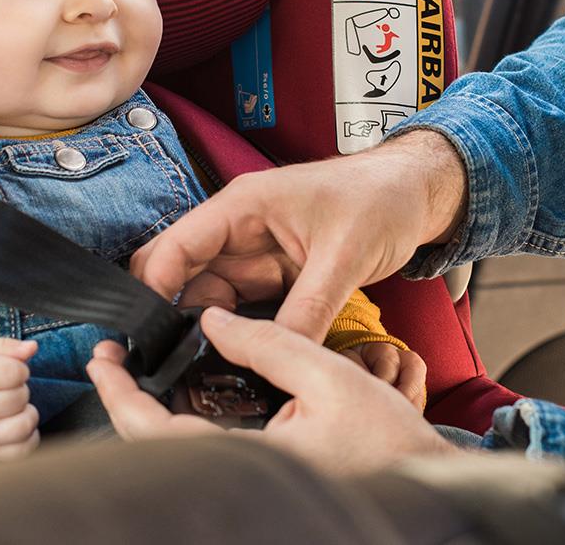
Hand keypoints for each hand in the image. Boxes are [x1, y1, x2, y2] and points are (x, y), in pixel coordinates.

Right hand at [0, 337, 40, 461]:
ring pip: (25, 424)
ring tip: (13, 409)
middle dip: (19, 389)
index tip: (10, 370)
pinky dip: (28, 437)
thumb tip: (32, 347)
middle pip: (21, 396)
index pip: (12, 372)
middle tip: (4, 390)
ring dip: (26, 414)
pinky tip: (15, 425)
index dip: (19, 368)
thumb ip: (4, 347)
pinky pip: (23, 449)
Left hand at [87, 308, 458, 472]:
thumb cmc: (388, 438)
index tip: (104, 358)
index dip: (121, 395)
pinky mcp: (261, 479)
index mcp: (250, 460)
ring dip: (154, 411)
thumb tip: (214, 320)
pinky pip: (206, 452)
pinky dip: (186, 421)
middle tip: (113, 358)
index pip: (157, 432)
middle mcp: (242, 477)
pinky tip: (188, 391)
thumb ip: (269, 343)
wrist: (424, 480)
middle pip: (157, 446)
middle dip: (127, 400)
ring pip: (179, 450)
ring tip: (142, 367)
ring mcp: (250, 482)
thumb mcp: (330, 374)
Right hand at [130, 131, 466, 341]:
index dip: (154, 290)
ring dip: (205, 330)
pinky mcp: (275, 274)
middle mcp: (240, 229)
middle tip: (169, 365)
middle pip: (182, 275)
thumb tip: (279, 355)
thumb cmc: (381, 200)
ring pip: (209, 297)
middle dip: (170, 316)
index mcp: (243, 206)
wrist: (417, 193)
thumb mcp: (345, 257)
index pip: (177, 246)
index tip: (147, 337)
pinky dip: (236, 332)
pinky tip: (236, 359)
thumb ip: (309, 308)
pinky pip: (242, 307)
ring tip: (200, 371)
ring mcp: (256, 253)